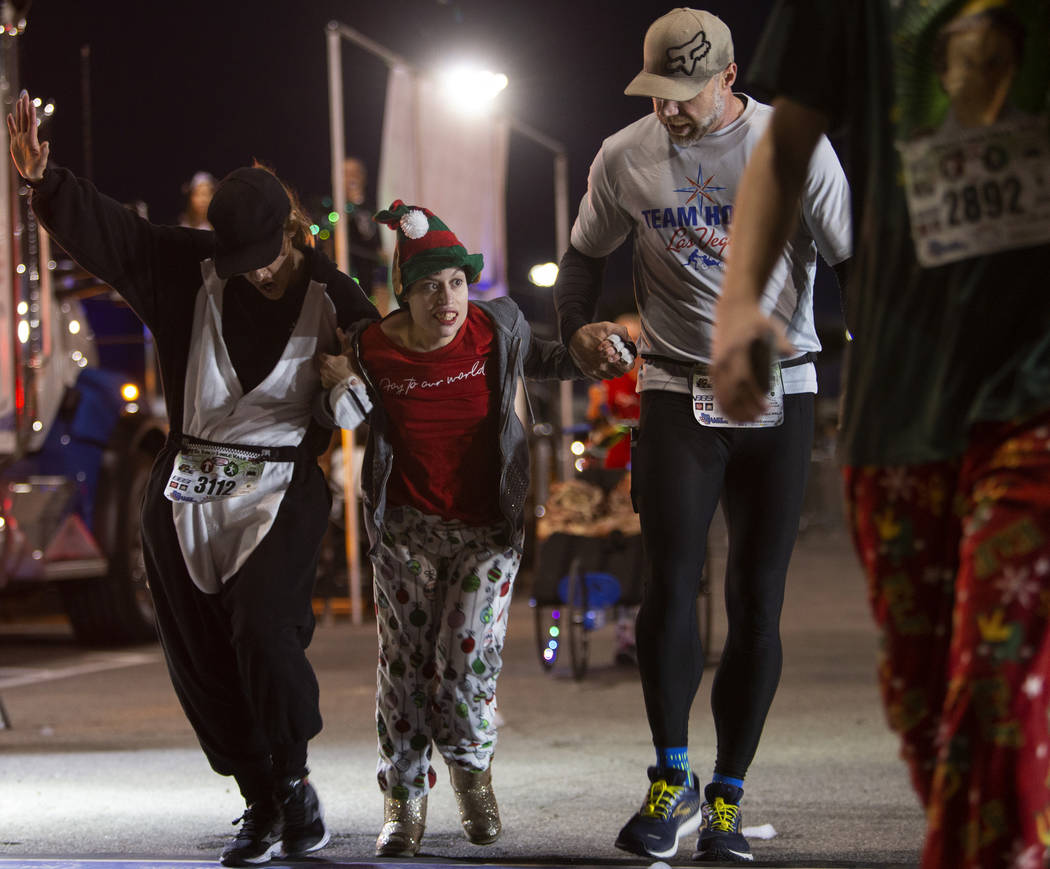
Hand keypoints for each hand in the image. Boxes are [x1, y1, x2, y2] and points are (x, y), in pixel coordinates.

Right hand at [7, 91, 48, 181]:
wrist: (31, 174)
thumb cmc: (38, 170)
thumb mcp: (41, 162)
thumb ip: (43, 153)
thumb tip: (47, 144)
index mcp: (31, 140)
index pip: (31, 123)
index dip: (31, 113)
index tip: (31, 103)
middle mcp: (26, 137)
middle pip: (25, 118)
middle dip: (25, 107)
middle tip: (26, 95)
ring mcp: (20, 139)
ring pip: (19, 121)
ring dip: (19, 111)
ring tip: (19, 101)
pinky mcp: (15, 143)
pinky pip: (12, 130)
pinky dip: (11, 123)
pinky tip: (10, 115)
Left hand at [318, 337, 362, 388]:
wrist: (353, 386)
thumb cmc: (352, 369)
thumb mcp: (349, 353)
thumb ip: (343, 340)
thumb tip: (338, 329)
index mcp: (327, 360)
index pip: (321, 355)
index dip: (326, 356)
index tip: (331, 357)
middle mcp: (323, 368)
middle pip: (322, 364)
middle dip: (327, 364)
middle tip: (336, 366)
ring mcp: (323, 378)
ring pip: (323, 373)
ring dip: (328, 372)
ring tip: (337, 374)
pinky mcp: (325, 385)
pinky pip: (325, 381)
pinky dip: (329, 381)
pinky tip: (336, 380)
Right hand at [569, 321, 632, 379]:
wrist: (573, 337)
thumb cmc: (591, 332)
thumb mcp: (608, 327)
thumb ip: (622, 332)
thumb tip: (629, 341)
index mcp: (608, 356)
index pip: (626, 367)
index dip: (629, 363)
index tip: (628, 359)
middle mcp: (601, 366)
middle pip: (620, 373)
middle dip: (621, 366)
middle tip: (620, 359)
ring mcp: (594, 371)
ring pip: (611, 376)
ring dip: (613, 370)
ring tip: (610, 361)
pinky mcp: (588, 373)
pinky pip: (600, 377)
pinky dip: (603, 372)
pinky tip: (601, 363)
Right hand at [711, 299, 794, 420]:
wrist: (733, 308)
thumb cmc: (755, 320)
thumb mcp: (771, 327)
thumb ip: (781, 342)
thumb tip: (793, 353)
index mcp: (739, 352)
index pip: (746, 380)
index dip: (754, 397)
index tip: (766, 407)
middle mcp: (726, 360)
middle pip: (734, 391)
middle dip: (745, 407)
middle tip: (758, 417)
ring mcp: (718, 364)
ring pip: (722, 393)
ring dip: (733, 409)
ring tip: (745, 420)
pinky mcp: (713, 366)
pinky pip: (716, 389)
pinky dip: (723, 403)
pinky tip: (731, 413)